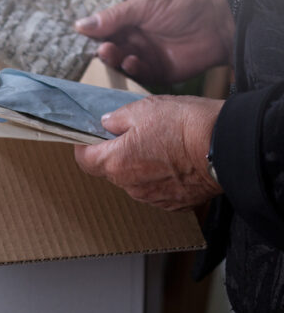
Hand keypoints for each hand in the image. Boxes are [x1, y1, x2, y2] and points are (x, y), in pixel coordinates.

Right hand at [74, 0, 233, 84]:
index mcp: (127, 19)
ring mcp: (142, 55)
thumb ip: (113, 16)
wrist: (217, 24)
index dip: (90, 34)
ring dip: (114, 59)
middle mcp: (132, 38)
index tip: (78, 39)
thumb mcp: (144, 4)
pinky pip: (136, 74)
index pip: (102, 28)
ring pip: (119, 62)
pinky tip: (133, 62)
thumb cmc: (181, 6)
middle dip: (101, 49)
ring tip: (113, 53)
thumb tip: (79, 25)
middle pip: (107, 48)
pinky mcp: (154, 71)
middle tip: (102, 48)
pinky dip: (131, 70)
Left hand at [74, 95, 222, 210]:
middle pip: (111, 170)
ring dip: (140, 166)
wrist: (227, 146)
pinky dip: (161, 178)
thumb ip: (118, 119)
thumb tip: (106, 124)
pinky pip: (158, 190)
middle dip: (117, 153)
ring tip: (162, 147)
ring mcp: (152, 197)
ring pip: (135, 181)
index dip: (85, 147)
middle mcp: (129, 186)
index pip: (85, 160)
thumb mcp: (145, 108)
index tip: (92, 137)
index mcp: (116, 162)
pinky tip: (177, 162)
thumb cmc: (185, 125)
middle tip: (135, 135)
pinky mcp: (174, 204)